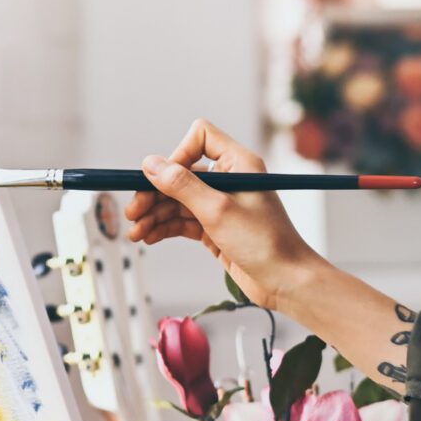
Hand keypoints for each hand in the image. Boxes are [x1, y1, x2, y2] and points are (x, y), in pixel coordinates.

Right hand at [124, 118, 323, 311]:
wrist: (286, 282)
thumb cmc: (266, 244)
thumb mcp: (217, 211)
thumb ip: (182, 186)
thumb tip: (151, 164)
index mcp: (238, 164)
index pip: (200, 138)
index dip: (178, 154)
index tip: (163, 179)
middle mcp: (229, 180)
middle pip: (180, 175)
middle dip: (155, 193)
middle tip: (133, 212)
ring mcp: (221, 205)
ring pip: (177, 201)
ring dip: (154, 215)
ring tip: (136, 233)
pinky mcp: (215, 229)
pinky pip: (182, 222)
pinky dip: (164, 228)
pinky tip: (149, 237)